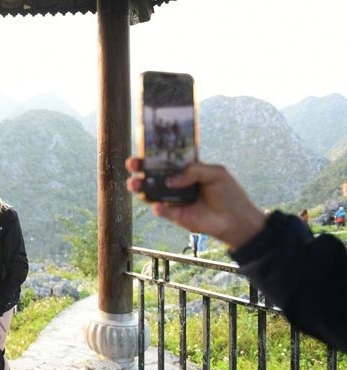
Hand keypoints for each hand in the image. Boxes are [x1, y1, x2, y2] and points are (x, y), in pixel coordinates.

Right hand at [126, 158, 266, 249]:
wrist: (236, 219)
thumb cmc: (229, 193)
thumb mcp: (216, 173)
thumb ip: (193, 170)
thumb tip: (170, 180)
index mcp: (185, 170)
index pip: (165, 161)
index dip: (152, 155)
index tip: (141, 151)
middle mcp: (176, 184)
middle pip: (152, 176)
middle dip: (139, 170)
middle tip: (133, 165)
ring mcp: (173, 200)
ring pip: (151, 193)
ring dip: (140, 189)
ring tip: (134, 184)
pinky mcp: (175, 216)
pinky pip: (162, 211)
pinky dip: (158, 209)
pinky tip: (158, 206)